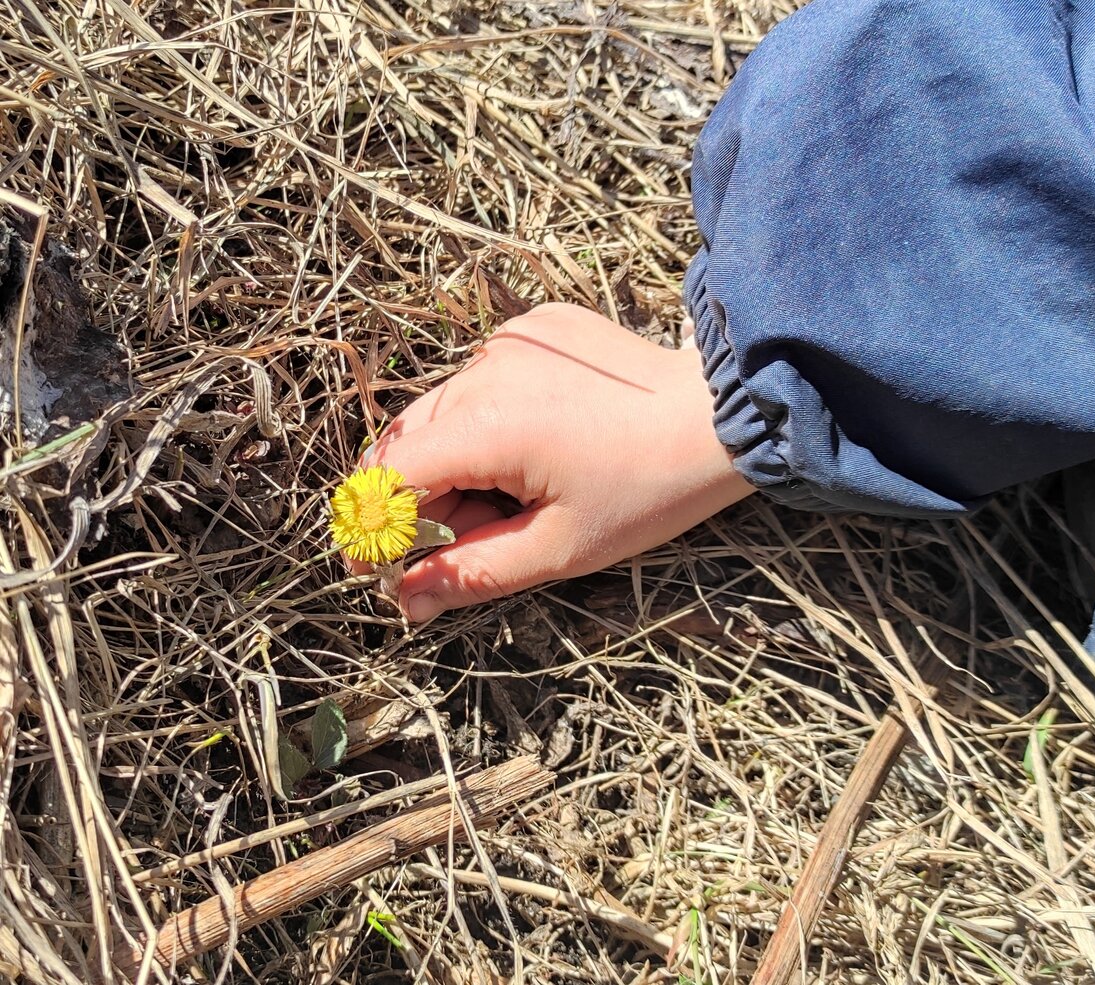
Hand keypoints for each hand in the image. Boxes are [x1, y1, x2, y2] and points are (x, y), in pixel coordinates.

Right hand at [363, 303, 754, 620]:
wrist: (720, 417)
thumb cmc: (649, 490)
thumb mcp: (560, 548)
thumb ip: (473, 573)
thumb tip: (407, 600)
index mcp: (486, 425)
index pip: (389, 476)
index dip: (373, 527)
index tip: (372, 566)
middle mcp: (485, 369)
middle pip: (411, 441)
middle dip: (423, 499)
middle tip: (472, 538)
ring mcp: (510, 340)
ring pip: (444, 410)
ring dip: (457, 459)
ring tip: (521, 490)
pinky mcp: (535, 327)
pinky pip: (483, 378)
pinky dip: (490, 418)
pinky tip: (542, 442)